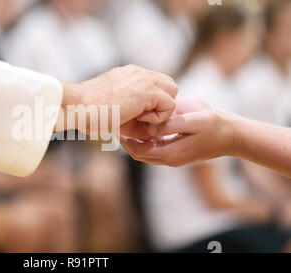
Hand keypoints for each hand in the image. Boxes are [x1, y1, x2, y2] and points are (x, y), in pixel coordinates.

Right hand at [60, 65, 177, 134]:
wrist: (77, 106)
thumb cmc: (88, 112)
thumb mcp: (114, 109)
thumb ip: (134, 113)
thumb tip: (151, 129)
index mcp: (128, 74)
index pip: (155, 83)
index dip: (153, 101)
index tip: (137, 116)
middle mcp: (138, 72)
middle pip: (169, 85)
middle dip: (162, 103)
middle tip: (143, 118)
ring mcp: (144, 79)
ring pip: (172, 91)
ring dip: (161, 109)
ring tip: (140, 118)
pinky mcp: (148, 91)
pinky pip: (170, 105)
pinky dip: (159, 118)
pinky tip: (139, 119)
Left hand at [120, 97, 236, 166]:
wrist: (233, 135)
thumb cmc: (215, 125)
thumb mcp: (194, 120)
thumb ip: (171, 124)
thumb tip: (150, 127)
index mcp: (170, 153)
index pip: (137, 150)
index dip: (124, 139)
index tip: (116, 125)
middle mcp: (169, 159)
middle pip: (138, 153)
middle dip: (125, 141)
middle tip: (116, 124)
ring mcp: (173, 159)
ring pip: (145, 153)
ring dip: (134, 141)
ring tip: (125, 124)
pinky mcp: (177, 154)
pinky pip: (154, 150)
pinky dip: (144, 141)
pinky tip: (143, 126)